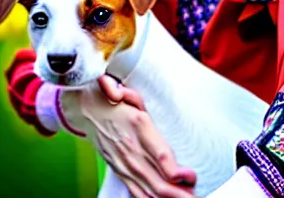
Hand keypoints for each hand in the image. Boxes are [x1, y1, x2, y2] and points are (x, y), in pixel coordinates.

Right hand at [73, 75, 197, 197]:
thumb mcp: (132, 97)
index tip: (191, 176)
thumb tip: (122, 96)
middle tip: (196, 197)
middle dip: (178, 193)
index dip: (175, 170)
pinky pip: (135, 191)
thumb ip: (136, 99)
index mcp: (139, 127)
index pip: (160, 155)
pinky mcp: (120, 170)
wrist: (88, 112)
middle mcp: (131, 150)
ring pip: (147, 190)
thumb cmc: (116, 102)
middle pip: (156, 180)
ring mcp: (124, 164)